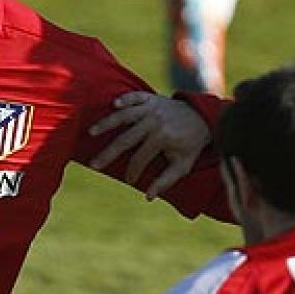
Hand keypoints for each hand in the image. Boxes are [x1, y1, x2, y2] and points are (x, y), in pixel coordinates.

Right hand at [87, 92, 212, 199]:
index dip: (133, 171)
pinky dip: (125, 99)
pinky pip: (135, 97)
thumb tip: (148, 197)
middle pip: (126, 139)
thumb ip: (166, 181)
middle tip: (94, 165)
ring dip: (107, 124)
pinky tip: (113, 105)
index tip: (128, 180)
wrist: (203, 118)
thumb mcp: (182, 166)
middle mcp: (154, 121)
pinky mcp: (151, 98)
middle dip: (109, 154)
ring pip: (125, 116)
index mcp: (162, 137)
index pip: (140, 157)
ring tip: (91, 133)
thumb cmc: (190, 145)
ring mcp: (152, 107)